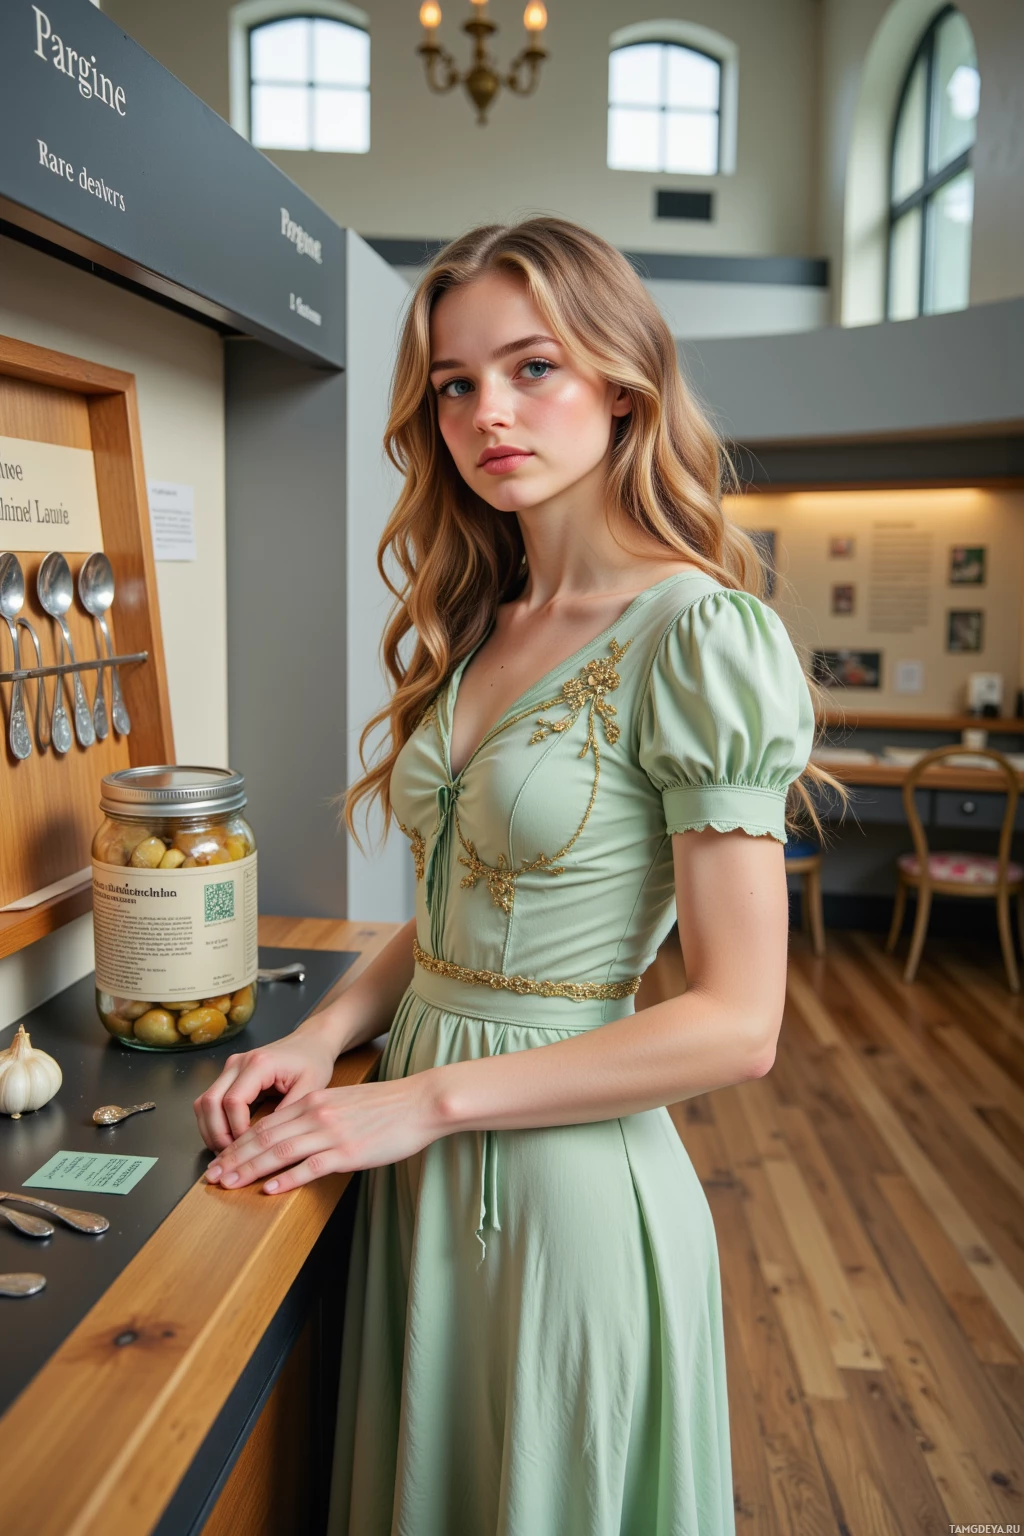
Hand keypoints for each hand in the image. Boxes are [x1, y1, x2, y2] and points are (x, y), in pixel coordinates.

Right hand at [193, 1025, 338, 1151]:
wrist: (311, 1042)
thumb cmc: (313, 1062)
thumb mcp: (311, 1088)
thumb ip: (289, 1112)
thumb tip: (267, 1141)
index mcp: (259, 1063)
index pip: (233, 1102)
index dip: (237, 1129)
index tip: (251, 1148)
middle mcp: (238, 1063)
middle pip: (211, 1102)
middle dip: (218, 1134)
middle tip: (232, 1157)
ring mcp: (230, 1068)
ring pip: (203, 1102)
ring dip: (210, 1130)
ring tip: (227, 1152)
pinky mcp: (228, 1075)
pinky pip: (209, 1101)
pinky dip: (212, 1122)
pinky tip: (225, 1139)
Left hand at [201, 1072, 446, 1194]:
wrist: (418, 1102)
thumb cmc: (385, 1105)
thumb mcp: (342, 1102)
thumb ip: (316, 1115)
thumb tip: (292, 1135)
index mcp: (312, 1101)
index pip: (265, 1124)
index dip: (238, 1144)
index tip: (220, 1160)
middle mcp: (316, 1114)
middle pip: (264, 1138)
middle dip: (234, 1159)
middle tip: (211, 1178)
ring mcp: (331, 1134)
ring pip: (280, 1152)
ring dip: (250, 1170)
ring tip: (229, 1185)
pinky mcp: (348, 1153)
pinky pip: (310, 1167)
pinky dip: (286, 1179)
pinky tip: (269, 1189)